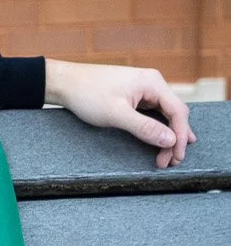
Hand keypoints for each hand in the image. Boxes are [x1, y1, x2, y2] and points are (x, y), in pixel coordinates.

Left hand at [45, 59, 195, 167]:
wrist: (65, 83)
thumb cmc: (88, 94)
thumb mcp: (116, 114)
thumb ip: (144, 128)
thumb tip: (170, 140)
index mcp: (152, 82)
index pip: (178, 111)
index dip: (180, 136)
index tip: (176, 157)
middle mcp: (152, 83)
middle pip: (174, 114)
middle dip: (174, 139)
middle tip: (169, 163)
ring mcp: (144, 89)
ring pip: (164, 115)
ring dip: (166, 136)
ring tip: (166, 158)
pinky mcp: (135, 96)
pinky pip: (153, 113)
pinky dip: (157, 129)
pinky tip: (162, 141)